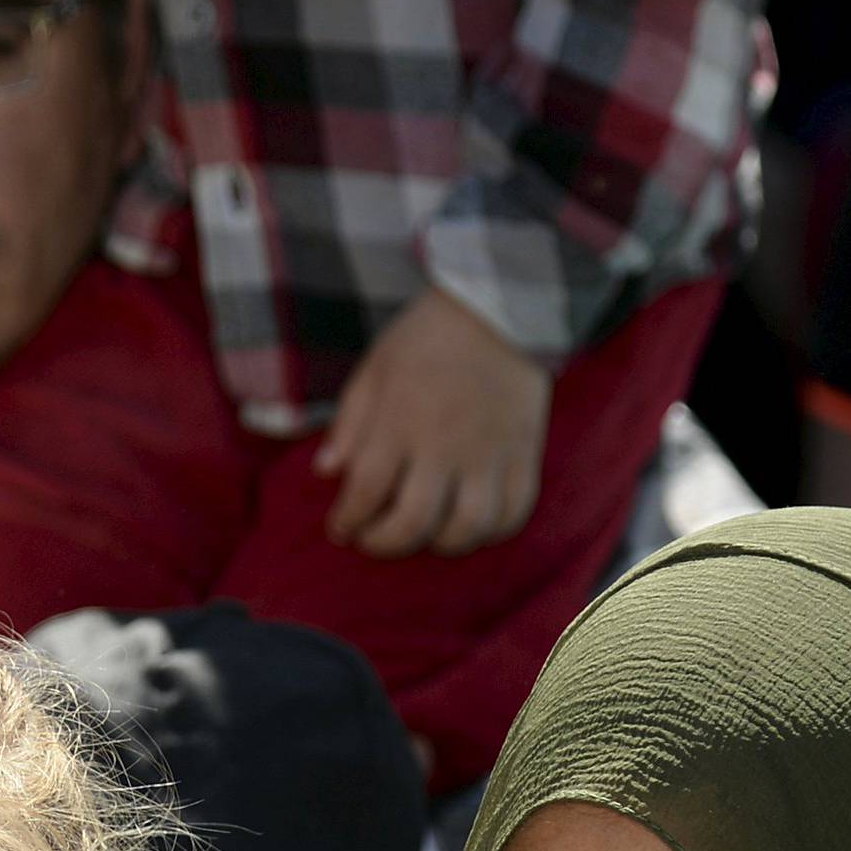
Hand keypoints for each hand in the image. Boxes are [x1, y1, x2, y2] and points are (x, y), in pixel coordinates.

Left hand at [317, 286, 550, 558]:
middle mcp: (443, 444)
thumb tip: (326, 474)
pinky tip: (475, 524)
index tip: (342, 530)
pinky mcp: (524, 454)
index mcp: (399, 420)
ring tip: (429, 534)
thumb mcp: (374, 370)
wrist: (497, 307)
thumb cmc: (426, 338)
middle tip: (375, 540)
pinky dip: (494, 531)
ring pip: (467, 526)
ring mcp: (488, 453)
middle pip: (413, 521)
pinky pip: (513, 512)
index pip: (365, 490)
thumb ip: (349, 424)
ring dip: (442, 543)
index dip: (349, 520)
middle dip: (385, 543)